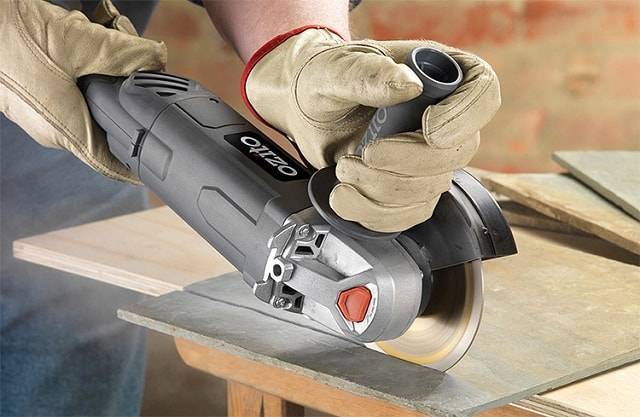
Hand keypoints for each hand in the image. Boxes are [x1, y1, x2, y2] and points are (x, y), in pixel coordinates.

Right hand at [0, 0, 166, 182]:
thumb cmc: (11, 38)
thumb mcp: (80, 44)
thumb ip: (125, 55)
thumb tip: (157, 59)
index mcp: (64, 130)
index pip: (111, 164)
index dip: (137, 165)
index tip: (159, 164)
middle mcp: (52, 129)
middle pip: (106, 126)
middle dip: (128, 102)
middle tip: (144, 74)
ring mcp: (41, 113)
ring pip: (90, 104)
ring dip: (108, 77)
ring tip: (114, 44)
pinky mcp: (35, 95)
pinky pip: (72, 91)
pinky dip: (88, 69)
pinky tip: (88, 41)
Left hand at [243, 28, 499, 231]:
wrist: (307, 111)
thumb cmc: (325, 79)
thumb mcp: (334, 69)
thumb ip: (366, 73)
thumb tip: (408, 84)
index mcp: (441, 73)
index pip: (482, 93)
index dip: (464, 116)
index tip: (429, 127)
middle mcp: (445, 118)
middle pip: (457, 152)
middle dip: (407, 162)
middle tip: (365, 153)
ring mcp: (430, 159)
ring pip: (429, 189)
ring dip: (380, 187)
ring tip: (343, 166)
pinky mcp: (411, 191)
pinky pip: (407, 215)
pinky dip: (371, 211)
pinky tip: (344, 194)